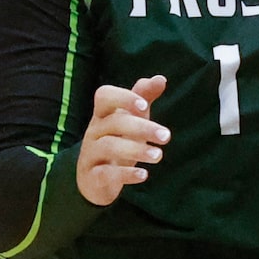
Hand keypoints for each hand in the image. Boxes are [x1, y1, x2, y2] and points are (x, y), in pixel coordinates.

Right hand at [77, 75, 168, 204]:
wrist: (93, 180)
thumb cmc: (115, 142)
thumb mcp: (129, 120)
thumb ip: (142, 98)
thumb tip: (161, 78)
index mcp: (103, 115)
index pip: (104, 96)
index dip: (123, 98)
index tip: (145, 106)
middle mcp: (94, 131)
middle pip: (114, 122)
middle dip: (142, 128)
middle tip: (166, 136)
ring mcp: (91, 154)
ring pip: (109, 146)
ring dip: (136, 150)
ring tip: (158, 156)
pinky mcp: (92, 177)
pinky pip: (105, 173)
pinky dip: (125, 174)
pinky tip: (144, 175)